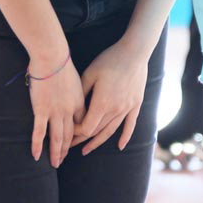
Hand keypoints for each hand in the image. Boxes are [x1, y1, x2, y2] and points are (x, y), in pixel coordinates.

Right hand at [28, 55, 84, 167]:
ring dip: (56, 152)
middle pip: (70, 135)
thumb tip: (73, 97)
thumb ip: (77, 92)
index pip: (82, 125)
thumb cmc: (63, 65)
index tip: (74, 144)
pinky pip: (39, 132)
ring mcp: (55, 112)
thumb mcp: (77, 79)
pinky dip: (37, 145)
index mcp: (79, 103)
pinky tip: (36, 156)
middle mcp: (69, 111)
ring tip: (54, 164)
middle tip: (62, 161)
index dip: (78, 137)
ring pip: (57, 138)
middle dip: (66, 150)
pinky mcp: (41, 110)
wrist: (52, 58)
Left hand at [72, 40, 148, 155]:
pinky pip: (130, 125)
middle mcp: (115, 110)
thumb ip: (80, 94)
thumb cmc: (109, 60)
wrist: (135, 52)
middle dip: (81, 139)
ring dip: (97, 142)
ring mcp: (127, 109)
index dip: (75, 132)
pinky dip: (125, 137)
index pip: (86, 127)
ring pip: (110, 131)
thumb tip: (71, 110)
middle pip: (96, 132)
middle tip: (69, 145)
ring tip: (86, 150)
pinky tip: (120, 146)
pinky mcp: (136, 105)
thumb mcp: (89, 74)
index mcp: (102, 103)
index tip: (66, 131)